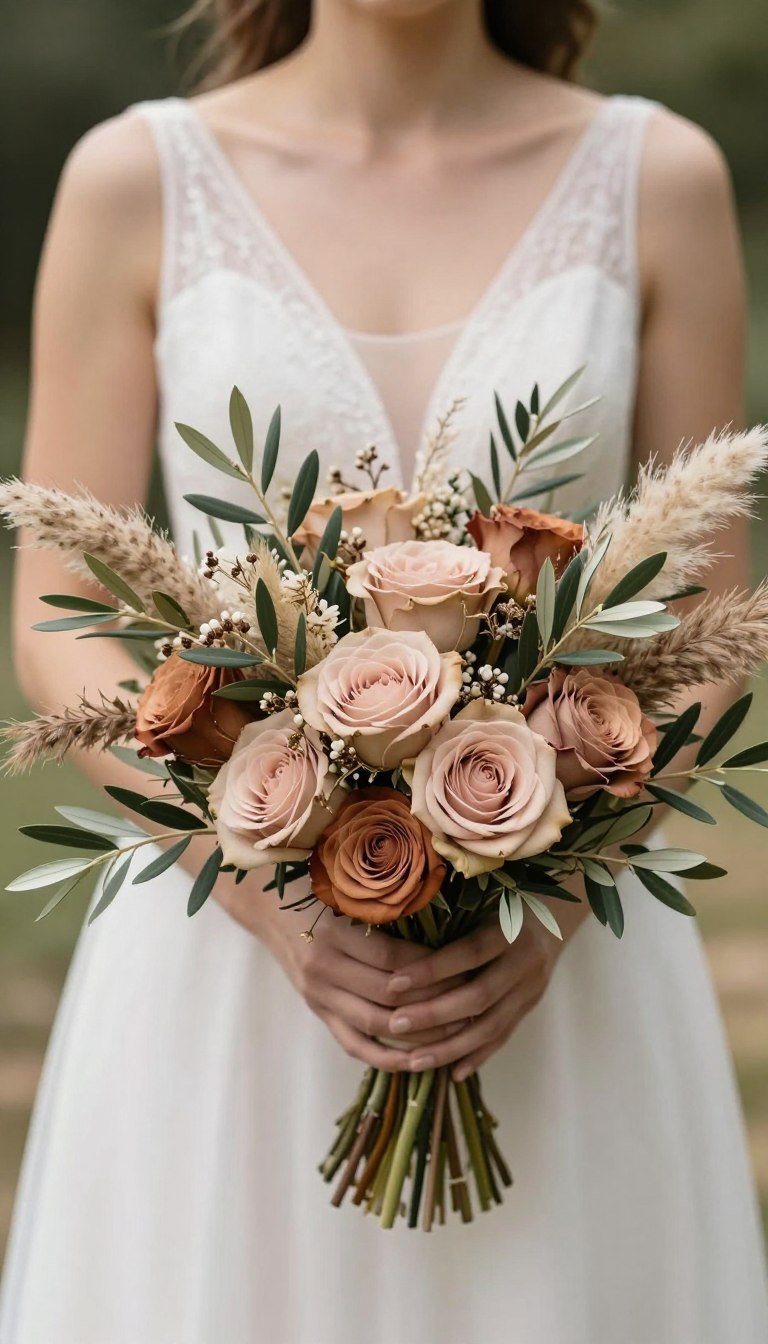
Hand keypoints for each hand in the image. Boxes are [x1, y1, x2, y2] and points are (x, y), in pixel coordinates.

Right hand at [215, 873, 467, 1070]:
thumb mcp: (347, 892)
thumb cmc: (317, 893)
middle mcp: (323, 969)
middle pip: (388, 996)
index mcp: (334, 933)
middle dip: (435, 1002)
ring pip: (376, 1025)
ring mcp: (320, 997)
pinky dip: (388, 1058)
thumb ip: (385, 906)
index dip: (432, 967)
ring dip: (419, 1034)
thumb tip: (446, 917)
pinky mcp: (320, 1014)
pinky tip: (420, 1062)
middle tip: (473, 1000)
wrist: (270, 911)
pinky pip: (356, 1045)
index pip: (392, 959)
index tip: (466, 966)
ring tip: (459, 1033)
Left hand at [382, 906, 583, 1080]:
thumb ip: (450, 924)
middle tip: (395, 1025)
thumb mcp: (480, 903)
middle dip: (434, 1013)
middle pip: (479, 995)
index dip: (432, 969)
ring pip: (491, 1026)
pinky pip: (503, 1037)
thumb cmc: (500, 904)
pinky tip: (452, 1072)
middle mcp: (525, 961)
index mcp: (510, 929)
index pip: (469, 952)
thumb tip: (397, 943)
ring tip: (414, 1061)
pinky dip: (477, 1056)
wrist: (552, 917)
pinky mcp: (530, 1007)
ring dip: (451, 1047)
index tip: (393, 983)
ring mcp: (531, 989)